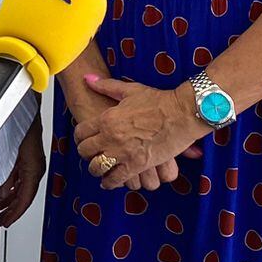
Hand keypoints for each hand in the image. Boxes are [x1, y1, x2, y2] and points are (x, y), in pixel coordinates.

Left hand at [0, 124, 45, 225]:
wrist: (26, 107)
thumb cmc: (21, 124)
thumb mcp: (9, 153)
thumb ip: (6, 175)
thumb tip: (0, 193)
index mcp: (33, 169)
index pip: (25, 199)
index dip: (15, 213)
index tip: (6, 222)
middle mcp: (35, 168)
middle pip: (23, 196)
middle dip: (11, 210)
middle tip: (0, 220)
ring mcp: (32, 163)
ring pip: (21, 188)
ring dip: (9, 200)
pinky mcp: (27, 158)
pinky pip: (20, 179)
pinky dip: (11, 188)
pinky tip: (2, 192)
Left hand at [74, 74, 204, 188]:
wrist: (182, 113)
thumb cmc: (158, 100)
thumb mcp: (130, 90)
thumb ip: (106, 86)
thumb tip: (87, 78)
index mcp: (106, 119)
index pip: (80, 132)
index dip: (80, 137)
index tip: (83, 139)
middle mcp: (111, 137)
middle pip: (85, 151)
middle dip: (85, 154)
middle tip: (90, 154)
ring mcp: (123, 153)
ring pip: (97, 168)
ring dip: (96, 169)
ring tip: (99, 169)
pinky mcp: (137, 165)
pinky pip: (116, 180)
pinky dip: (110, 183)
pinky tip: (109, 182)